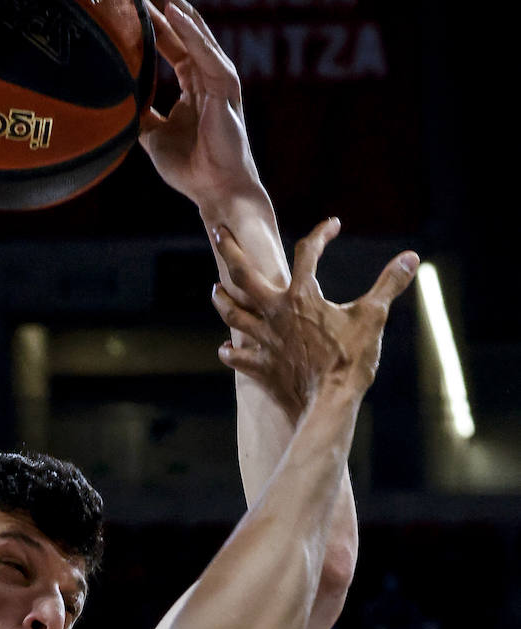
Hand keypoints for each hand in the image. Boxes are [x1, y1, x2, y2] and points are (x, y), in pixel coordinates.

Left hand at [121, 0, 261, 209]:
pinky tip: (167, 11)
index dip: (144, 10)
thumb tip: (113, 101)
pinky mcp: (226, 86)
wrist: (215, 191)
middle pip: (178, 19)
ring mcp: (218, 74)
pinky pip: (204, 52)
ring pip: (191, 26)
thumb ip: (138, 113)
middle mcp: (207, 69)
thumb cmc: (190, 167)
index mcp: (193, 78)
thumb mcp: (151, 136)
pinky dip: (187, 31)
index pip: (167, 33)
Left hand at [211, 219, 418, 417]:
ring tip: (216, 289)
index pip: (308, 253)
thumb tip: (412, 257)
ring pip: (233, 314)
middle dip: (229, 249)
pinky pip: (237, 357)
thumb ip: (389, 284)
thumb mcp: (373, 317)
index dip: (322, 234)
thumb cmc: (351, 360)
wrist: (329, 404)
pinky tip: (225, 348)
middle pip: (243, 274)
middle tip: (216, 231)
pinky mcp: (260, 365)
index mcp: (302, 296)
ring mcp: (263, 339)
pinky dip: (230, 352)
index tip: (333, 224)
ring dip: (222, 300)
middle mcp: (275, 313)